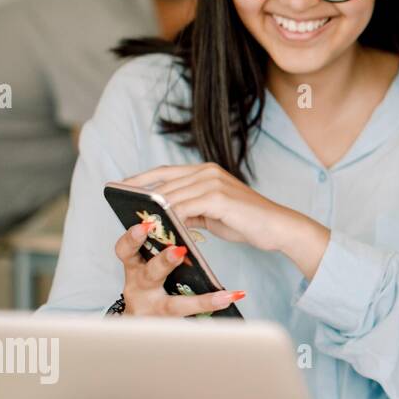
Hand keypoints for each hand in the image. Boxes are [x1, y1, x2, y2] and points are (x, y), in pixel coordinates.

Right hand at [114, 220, 243, 316]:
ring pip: (174, 306)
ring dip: (199, 299)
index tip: (144, 224)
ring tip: (224, 293)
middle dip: (162, 263)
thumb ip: (156, 241)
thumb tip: (173, 205)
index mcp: (133, 266)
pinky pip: (195, 316)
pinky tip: (234, 295)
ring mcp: (154, 309)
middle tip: (179, 250)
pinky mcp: (171, 324)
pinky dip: (214, 305)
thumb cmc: (149, 281)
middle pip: (149, 275)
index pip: (125, 250)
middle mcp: (139, 288)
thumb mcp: (145, 260)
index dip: (132, 239)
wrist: (140, 326)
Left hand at [123, 163, 329, 277]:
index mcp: (207, 171)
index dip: (141, 179)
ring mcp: (213, 183)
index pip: (166, 172)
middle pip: (164, 181)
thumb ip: (190, 210)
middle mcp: (208, 172)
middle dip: (140, 194)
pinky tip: (159, 228)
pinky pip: (184, 208)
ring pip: (172, 196)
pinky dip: (170, 218)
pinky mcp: (218, 198)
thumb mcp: (213, 213)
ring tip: (135, 221)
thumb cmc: (247, 222)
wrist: (278, 227)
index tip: (120, 186)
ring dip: (152, 210)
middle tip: (120, 206)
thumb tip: (165, 217)